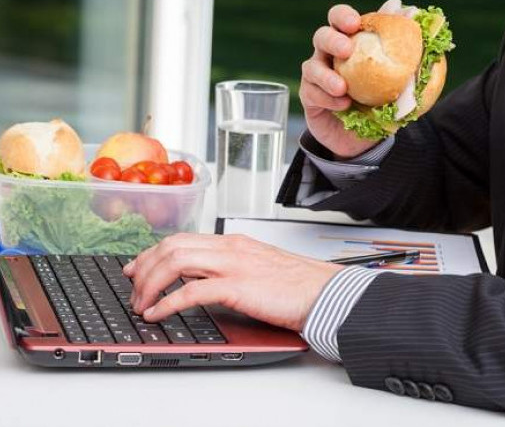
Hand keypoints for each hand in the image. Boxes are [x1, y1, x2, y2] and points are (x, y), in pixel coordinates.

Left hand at [123, 233, 342, 332]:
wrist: (323, 291)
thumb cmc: (297, 285)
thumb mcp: (259, 268)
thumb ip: (232, 268)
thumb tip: (205, 280)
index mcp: (234, 243)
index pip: (182, 239)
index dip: (152, 253)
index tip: (136, 268)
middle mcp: (230, 248)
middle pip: (172, 246)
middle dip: (144, 267)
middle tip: (132, 288)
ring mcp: (233, 265)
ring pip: (175, 261)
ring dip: (149, 283)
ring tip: (141, 304)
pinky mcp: (237, 286)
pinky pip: (190, 291)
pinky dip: (166, 303)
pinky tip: (157, 314)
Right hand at [300, 0, 405, 158]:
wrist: (362, 137)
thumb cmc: (380, 102)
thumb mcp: (397, 80)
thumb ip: (403, 51)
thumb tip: (412, 15)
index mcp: (348, 42)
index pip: (339, 19)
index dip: (343, 16)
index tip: (355, 23)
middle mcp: (328, 55)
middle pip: (321, 36)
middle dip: (332, 40)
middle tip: (347, 50)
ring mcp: (316, 76)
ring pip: (311, 67)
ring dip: (327, 75)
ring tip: (343, 87)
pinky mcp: (309, 97)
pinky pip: (312, 93)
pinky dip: (327, 98)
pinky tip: (343, 105)